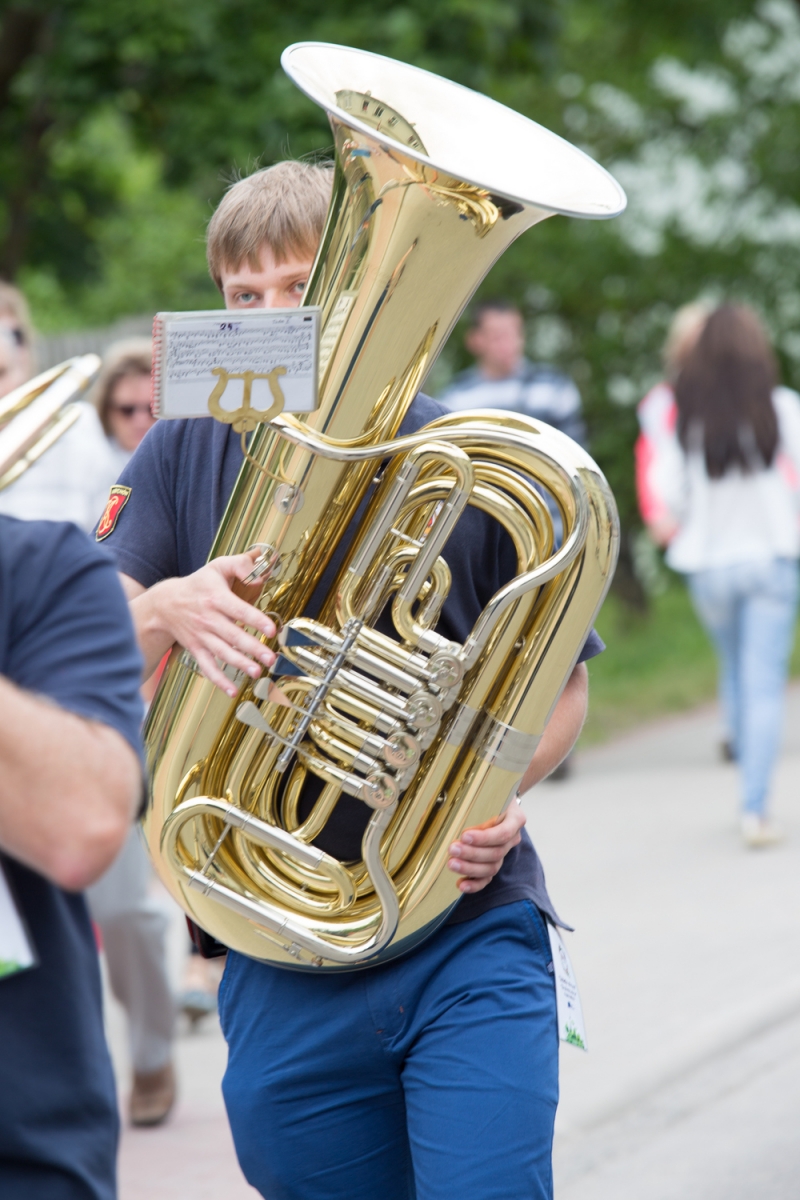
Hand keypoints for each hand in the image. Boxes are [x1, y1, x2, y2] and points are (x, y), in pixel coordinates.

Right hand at [148, 553, 276, 696]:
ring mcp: (202, 636)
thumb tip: (260, 571)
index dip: (255, 619)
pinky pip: (207, 667)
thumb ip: (241, 565)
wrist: (165, 603)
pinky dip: (219, 680)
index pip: (238, 610)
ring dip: (239, 664)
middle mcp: (209, 619)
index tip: (271, 629)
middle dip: (252, 647)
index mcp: (216, 598)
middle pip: (232, 635)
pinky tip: (232, 691)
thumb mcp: (217, 567)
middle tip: (270, 658)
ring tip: (257, 672)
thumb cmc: (198, 584)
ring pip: (222, 653)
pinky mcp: (196, 649)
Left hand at [447, 801, 525, 893]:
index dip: (484, 837)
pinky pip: (487, 878)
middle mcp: (513, 837)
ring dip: (470, 867)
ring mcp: (504, 852)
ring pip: (491, 867)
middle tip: (452, 849)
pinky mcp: (494, 863)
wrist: (496, 799)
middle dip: (472, 853)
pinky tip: (461, 884)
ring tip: (451, 864)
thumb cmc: (487, 794)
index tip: (464, 835)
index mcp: (514, 818)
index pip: (503, 832)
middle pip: (496, 852)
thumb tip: (433, 809)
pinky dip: (475, 884)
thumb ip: (463, 800)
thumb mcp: (481, 792)